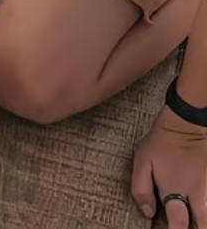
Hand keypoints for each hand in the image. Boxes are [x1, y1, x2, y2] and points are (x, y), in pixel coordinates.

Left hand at [132, 106, 206, 227]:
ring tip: (197, 220)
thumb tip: (148, 213)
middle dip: (198, 228)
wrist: (187, 124)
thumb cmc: (162, 143)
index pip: (178, 224)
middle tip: (190, 226)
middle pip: (204, 224)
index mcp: (175, 190)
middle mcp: (198, 192)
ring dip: (204, 219)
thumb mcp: (142, 163)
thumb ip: (141, 190)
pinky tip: (203, 210)